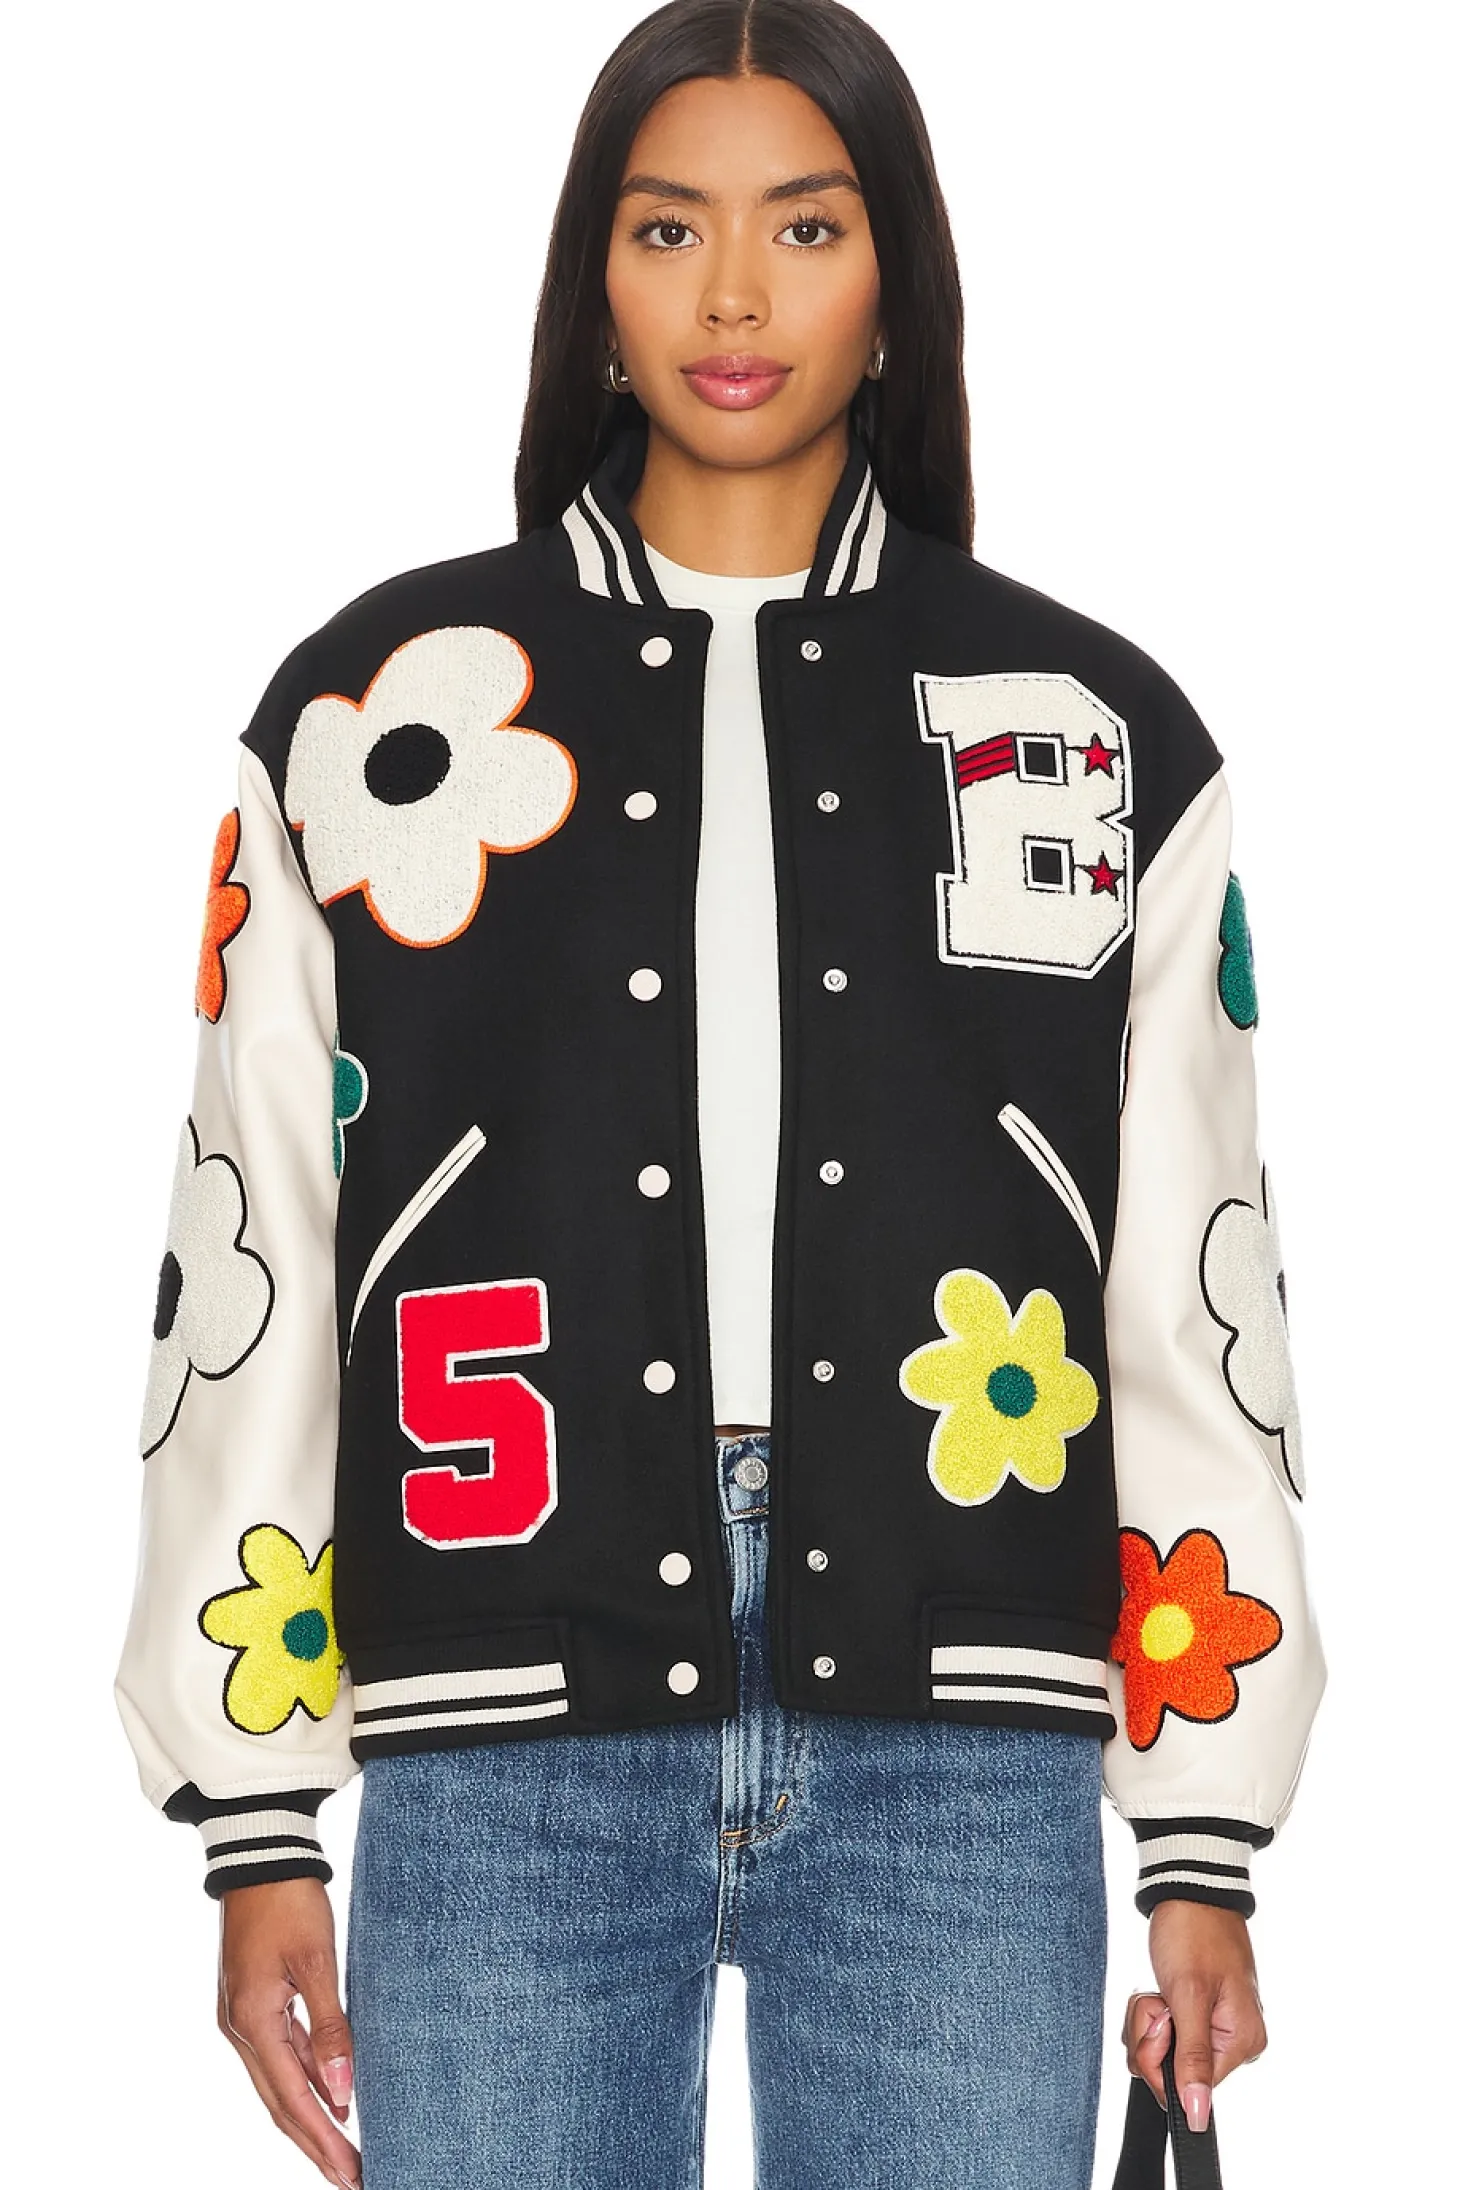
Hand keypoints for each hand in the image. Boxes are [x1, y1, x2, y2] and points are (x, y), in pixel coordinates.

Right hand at [217, 1876, 360, 2188]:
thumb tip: (343, 2091)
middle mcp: (241, 2028)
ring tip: (346, 2149)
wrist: (261, 1854)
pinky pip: (282, 2054)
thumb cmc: (290, 1900)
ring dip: (312, 2116)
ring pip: (280, 2082)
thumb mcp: (316, 1961)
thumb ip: (331, 2027)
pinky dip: (306, 2079)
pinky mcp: (254, 2001)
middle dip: (316, 2144)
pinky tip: (332, 2093)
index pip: (292, 2100)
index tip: (351, 2173)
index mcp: (253, 2022)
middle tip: (352, 2178)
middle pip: (280, 2103)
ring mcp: (244, 2016)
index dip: (322, 2141)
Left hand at [1123, 1900, 1266, 2135]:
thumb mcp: (1188, 1997)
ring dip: (1148, 2022)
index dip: (1161, 2061)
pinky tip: (1158, 1990)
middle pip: (1173, 2071)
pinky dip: (1152, 2014)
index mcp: (1243, 2042)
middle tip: (1158, 1999)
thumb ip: (1192, 2059)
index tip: (1160, 2020)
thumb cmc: (1194, 1932)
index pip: (1191, 2087)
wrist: (1189, 1889)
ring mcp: (1214, 2027)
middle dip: (1151, 2037)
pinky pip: (1164, 2034)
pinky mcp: (1196, 2014)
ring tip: (1160, 1989)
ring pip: (1162, 2052)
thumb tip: (1200, 2116)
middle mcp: (1234, 2040)